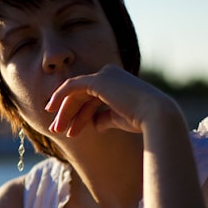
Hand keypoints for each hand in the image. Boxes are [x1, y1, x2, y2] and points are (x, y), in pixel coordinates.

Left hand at [44, 64, 179, 136]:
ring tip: (56, 130)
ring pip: (75, 94)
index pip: (91, 99)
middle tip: (56, 130)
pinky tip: (51, 109)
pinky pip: (72, 86)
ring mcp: (104, 75)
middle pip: (81, 96)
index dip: (79, 116)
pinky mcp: (97, 80)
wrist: (155, 115)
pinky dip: (60, 96)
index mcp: (117, 84)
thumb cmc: (142, 119)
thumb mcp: (119, 119)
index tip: (70, 132)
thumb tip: (95, 124)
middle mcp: (110, 75)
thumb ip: (105, 118)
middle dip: (67, 114)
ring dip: (64, 112)